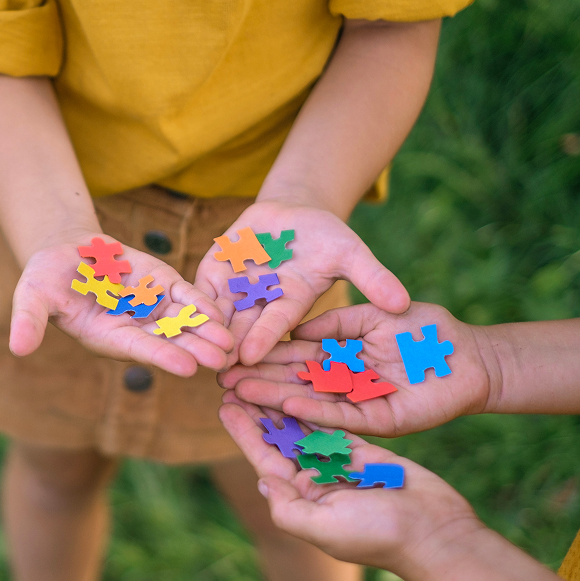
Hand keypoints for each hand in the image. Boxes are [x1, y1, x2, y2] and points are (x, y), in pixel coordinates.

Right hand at [11, 236, 234, 376]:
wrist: (65, 251)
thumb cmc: (44, 277)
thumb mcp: (31, 296)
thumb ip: (28, 322)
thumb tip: (17, 348)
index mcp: (106, 337)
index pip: (138, 349)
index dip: (162, 356)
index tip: (187, 367)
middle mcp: (134, 328)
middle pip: (169, 341)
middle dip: (196, 349)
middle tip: (223, 360)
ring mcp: (151, 308)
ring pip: (184, 322)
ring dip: (207, 332)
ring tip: (232, 341)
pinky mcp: (163, 286)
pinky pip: (186, 297)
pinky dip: (204, 304)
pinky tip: (225, 312)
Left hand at [193, 200, 410, 367]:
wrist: (293, 212)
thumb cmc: (327, 235)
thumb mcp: (351, 251)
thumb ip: (372, 276)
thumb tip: (404, 303)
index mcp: (291, 305)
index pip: (275, 326)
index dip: (262, 339)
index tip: (250, 355)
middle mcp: (261, 306)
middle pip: (241, 329)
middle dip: (226, 347)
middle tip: (210, 368)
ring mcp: (236, 291)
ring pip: (216, 314)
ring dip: (203, 330)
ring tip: (188, 346)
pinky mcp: (214, 275)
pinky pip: (198, 290)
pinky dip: (188, 301)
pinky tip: (176, 313)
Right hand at [218, 301, 496, 436]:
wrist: (472, 355)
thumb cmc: (428, 330)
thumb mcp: (374, 315)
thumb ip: (337, 322)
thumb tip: (297, 330)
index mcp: (341, 357)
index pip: (295, 357)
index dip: (265, 355)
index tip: (234, 351)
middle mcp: (343, 384)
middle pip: (293, 382)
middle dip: (258, 380)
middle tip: (221, 380)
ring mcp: (358, 404)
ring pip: (309, 402)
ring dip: (274, 398)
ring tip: (239, 394)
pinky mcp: (378, 421)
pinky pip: (341, 417)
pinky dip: (313, 411)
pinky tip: (284, 404)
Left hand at [218, 395, 479, 572]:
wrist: (434, 533)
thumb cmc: (378, 536)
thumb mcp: (324, 529)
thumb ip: (289, 507)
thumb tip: (263, 481)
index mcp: (302, 500)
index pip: (265, 461)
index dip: (244, 433)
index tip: (224, 405)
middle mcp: (316, 481)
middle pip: (280, 439)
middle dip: (259, 412)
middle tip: (237, 379)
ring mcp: (340, 464)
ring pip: (305, 428)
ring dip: (283, 403)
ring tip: (263, 375)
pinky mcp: (364, 450)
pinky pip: (334, 423)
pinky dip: (317, 405)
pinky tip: (300, 384)